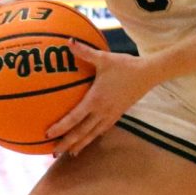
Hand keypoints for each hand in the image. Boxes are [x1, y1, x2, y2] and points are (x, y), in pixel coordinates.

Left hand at [45, 41, 154, 156]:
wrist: (148, 74)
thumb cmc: (125, 65)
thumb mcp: (104, 58)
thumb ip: (85, 52)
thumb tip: (68, 42)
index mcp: (96, 99)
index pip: (74, 118)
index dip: (60, 127)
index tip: (47, 135)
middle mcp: (102, 111)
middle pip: (82, 132)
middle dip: (67, 143)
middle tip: (53, 152)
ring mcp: (111, 114)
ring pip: (93, 134)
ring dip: (80, 144)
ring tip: (70, 152)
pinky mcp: (118, 114)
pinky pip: (103, 129)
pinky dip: (93, 137)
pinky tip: (89, 139)